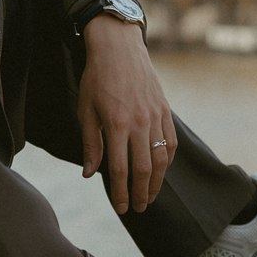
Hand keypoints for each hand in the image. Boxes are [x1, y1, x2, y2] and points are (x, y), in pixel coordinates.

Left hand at [78, 16, 176, 213]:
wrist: (119, 48)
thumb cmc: (97, 78)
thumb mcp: (85, 110)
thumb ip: (91, 144)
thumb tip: (90, 174)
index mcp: (116, 125)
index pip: (120, 169)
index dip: (120, 192)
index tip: (120, 208)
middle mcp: (139, 123)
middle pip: (144, 169)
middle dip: (141, 193)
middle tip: (138, 208)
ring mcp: (155, 116)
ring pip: (161, 158)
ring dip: (157, 181)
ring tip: (150, 195)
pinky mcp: (164, 110)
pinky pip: (171, 141)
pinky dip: (168, 159)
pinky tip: (162, 170)